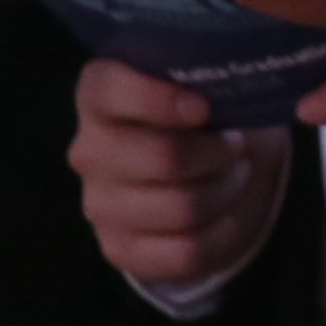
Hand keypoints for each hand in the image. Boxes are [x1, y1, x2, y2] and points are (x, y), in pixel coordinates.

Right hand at [70, 58, 291, 293]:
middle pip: (163, 157)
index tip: (205, 108)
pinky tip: (226, 215)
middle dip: (218, 153)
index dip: (159, 99)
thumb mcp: (204, 82)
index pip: (108, 90)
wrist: (199, 175)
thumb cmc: (204, 115)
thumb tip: (233, 83)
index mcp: (99, 95)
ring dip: (225, 191)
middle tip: (236, 145)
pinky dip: (221, 233)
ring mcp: (98, 204)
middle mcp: (89, 150)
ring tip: (234, 175)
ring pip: (182, 207)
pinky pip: (185, 251)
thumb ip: (206, 73)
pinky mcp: (118, 249)